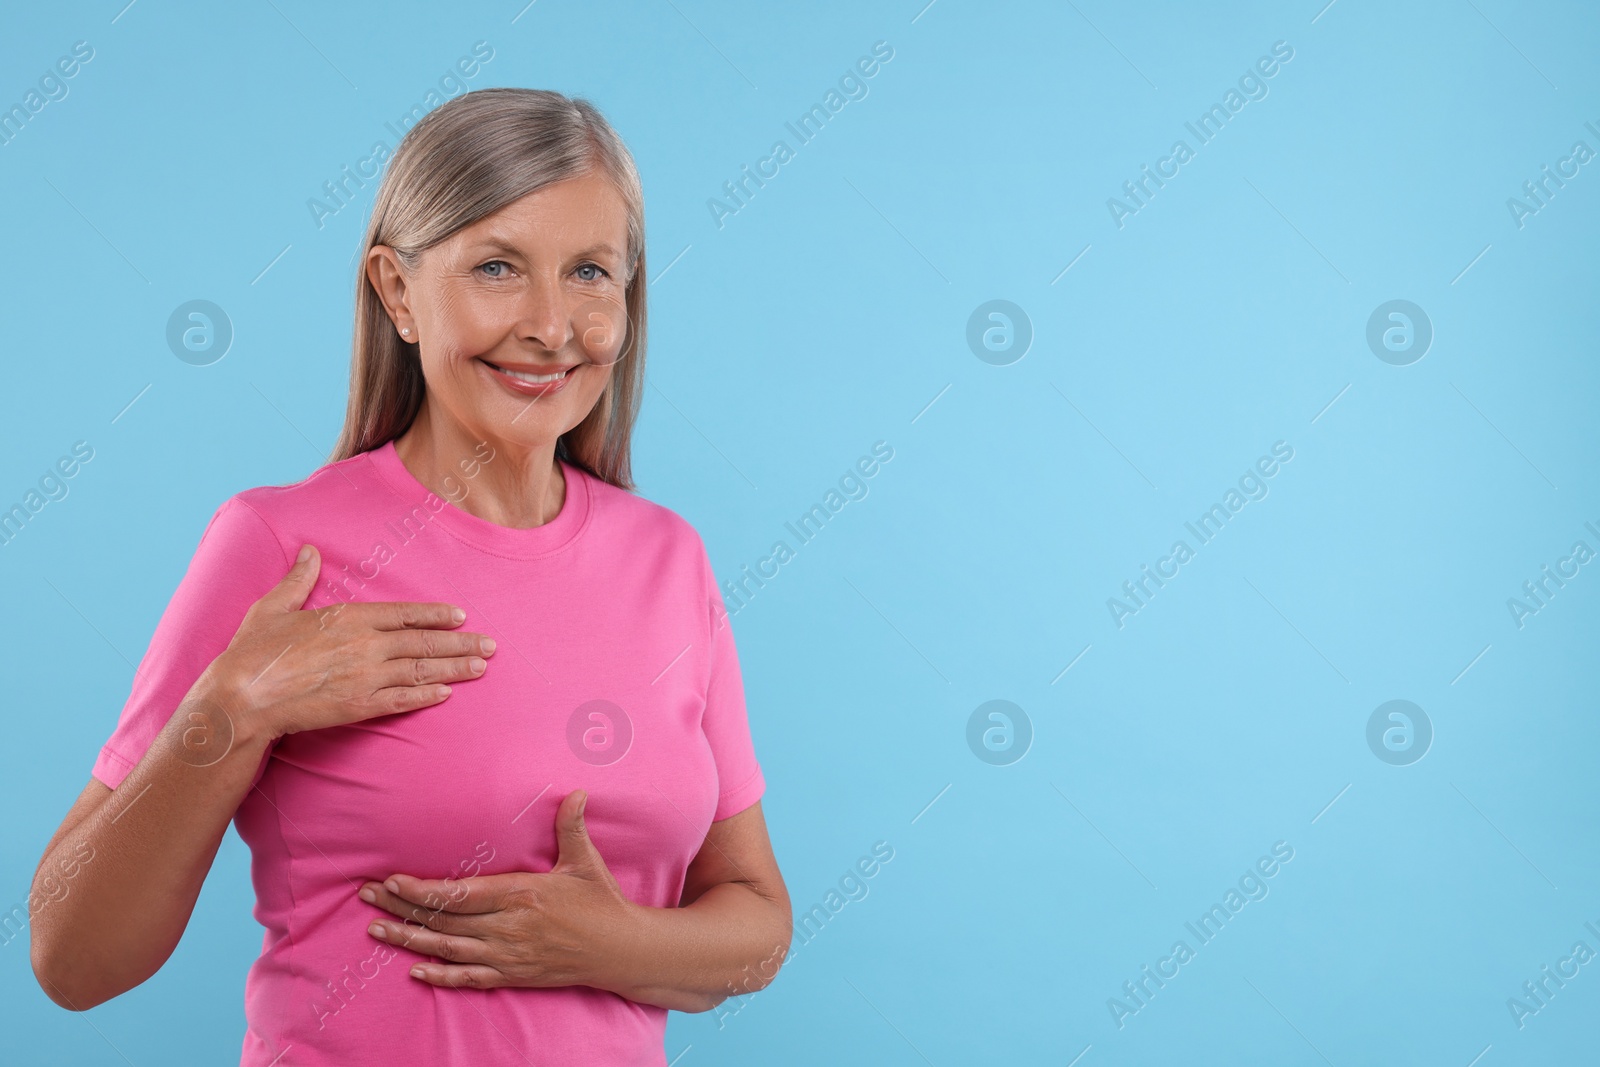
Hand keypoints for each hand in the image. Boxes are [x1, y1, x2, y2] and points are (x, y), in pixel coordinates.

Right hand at [192, 544, 496, 741]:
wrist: (241, 698)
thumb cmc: (253, 651)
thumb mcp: (274, 606)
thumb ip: (298, 579)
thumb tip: (308, 550)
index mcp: (348, 618)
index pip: (403, 614)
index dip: (435, 615)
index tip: (460, 616)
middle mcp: (364, 646)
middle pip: (422, 642)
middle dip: (460, 643)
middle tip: (490, 645)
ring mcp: (365, 678)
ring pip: (420, 671)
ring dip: (454, 669)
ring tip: (481, 667)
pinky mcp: (359, 707)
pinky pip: (402, 700)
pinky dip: (427, 696)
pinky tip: (447, 694)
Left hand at [358, 789, 635, 990]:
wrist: (620, 950)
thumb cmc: (601, 902)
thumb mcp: (585, 861)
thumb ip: (571, 826)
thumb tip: (574, 791)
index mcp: (521, 894)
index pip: (460, 893)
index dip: (423, 889)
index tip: (392, 880)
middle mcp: (508, 927)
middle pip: (444, 919)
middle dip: (402, 906)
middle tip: (367, 896)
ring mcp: (508, 955)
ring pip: (447, 949)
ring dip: (409, 940)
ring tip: (376, 928)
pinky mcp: (513, 975)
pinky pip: (469, 979)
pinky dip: (441, 977)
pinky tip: (415, 972)